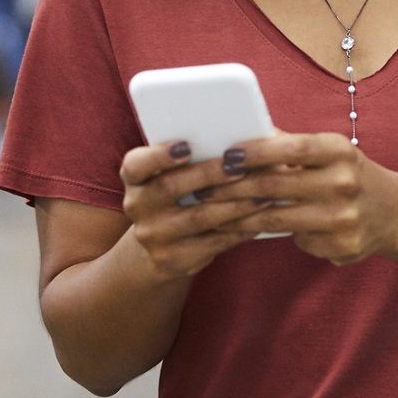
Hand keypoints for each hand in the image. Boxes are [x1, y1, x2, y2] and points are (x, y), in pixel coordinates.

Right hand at [119, 141, 272, 281]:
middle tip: (240, 165)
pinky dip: (238, 230)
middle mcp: (136, 206)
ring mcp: (152, 235)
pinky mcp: (171, 259)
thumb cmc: (177, 197)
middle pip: (170, 187)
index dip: (159, 155)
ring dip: (234, 205)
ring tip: (263, 194)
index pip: (136, 164)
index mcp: (134, 178)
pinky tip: (258, 220)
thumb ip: (192, 157)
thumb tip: (240, 138)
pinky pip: (211, 243)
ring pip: (198, 217)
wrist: (159, 248)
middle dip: (207, 174)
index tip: (186, 146)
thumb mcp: (170, 175)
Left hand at [203, 133, 397, 265]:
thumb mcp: (329, 152)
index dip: (256, 151)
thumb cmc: (347, 174)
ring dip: (239, 215)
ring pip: (277, 218)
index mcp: (339, 151)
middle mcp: (344, 184)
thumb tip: (243, 132)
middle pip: (276, 185)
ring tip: (212, 211)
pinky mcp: (341, 247)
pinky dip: (271, 236)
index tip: (226, 154)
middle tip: (202, 187)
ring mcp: (344, 219)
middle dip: (233, 187)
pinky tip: (249, 231)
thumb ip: (290, 145)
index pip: (292, 148)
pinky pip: (294, 240)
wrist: (394, 213)